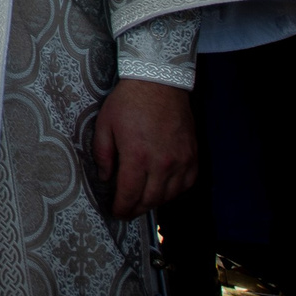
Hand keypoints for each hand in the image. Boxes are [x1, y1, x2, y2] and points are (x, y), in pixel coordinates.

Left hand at [91, 78, 197, 217]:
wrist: (159, 82)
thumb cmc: (128, 102)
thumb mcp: (105, 125)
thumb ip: (103, 154)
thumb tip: (105, 177)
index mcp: (137, 156)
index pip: (129, 194)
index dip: (122, 208)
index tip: (116, 212)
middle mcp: (162, 163)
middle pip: (150, 200)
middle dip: (136, 209)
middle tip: (127, 210)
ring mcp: (181, 160)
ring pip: (169, 195)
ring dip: (155, 202)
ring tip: (143, 201)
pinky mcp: (193, 155)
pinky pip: (187, 184)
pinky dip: (175, 191)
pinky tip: (164, 189)